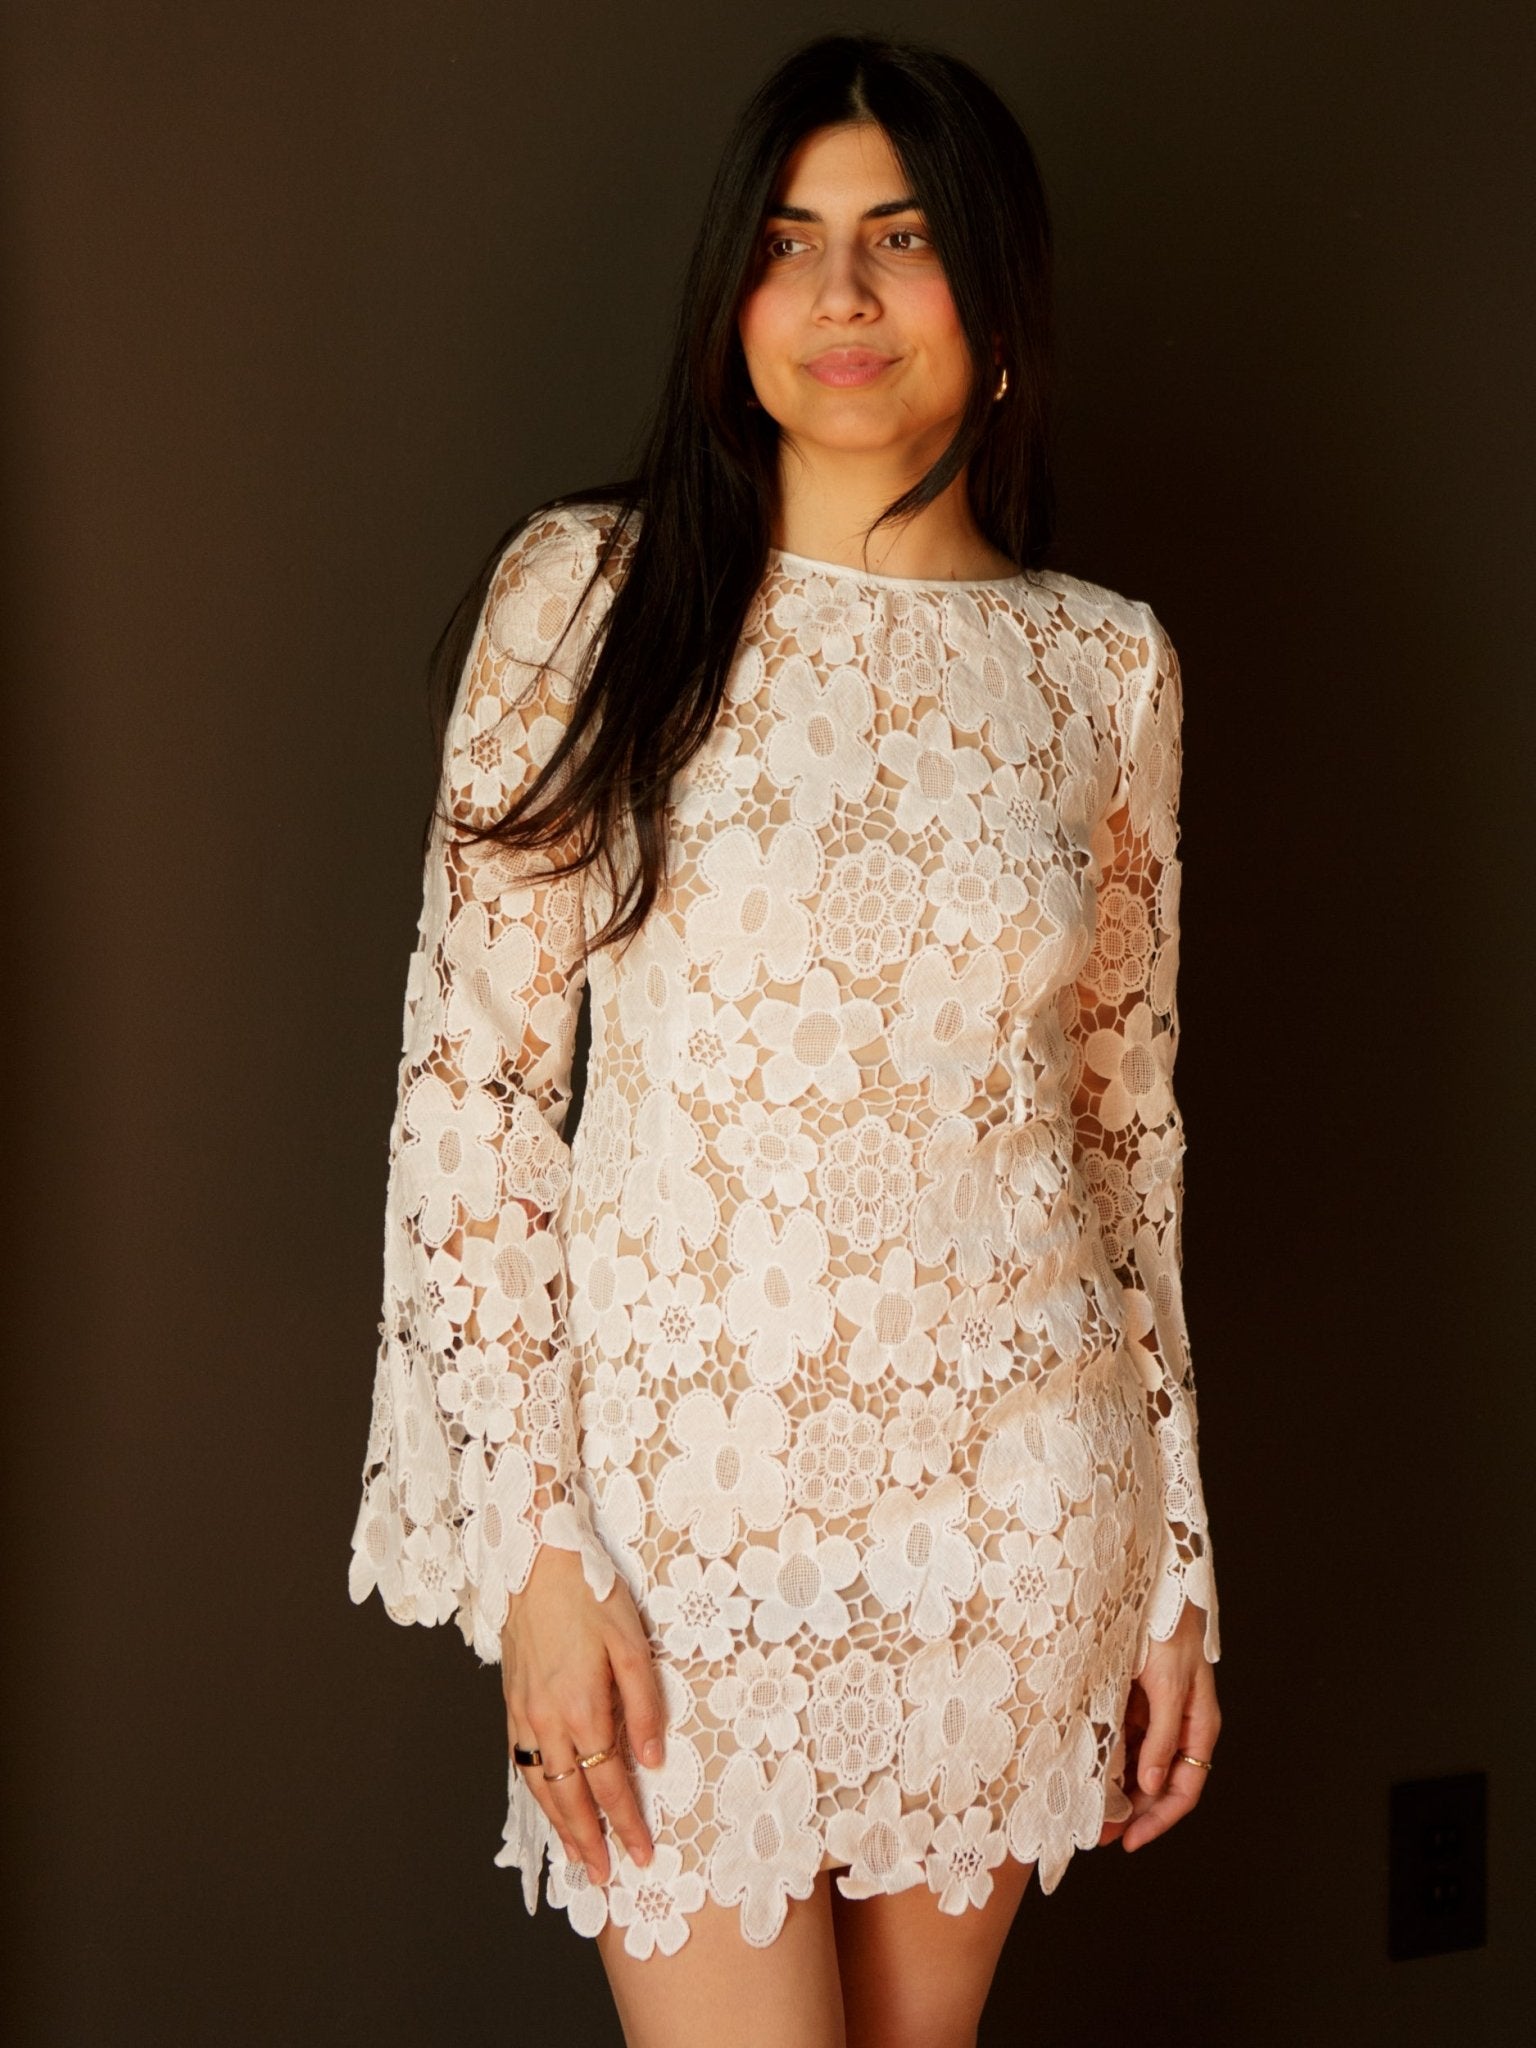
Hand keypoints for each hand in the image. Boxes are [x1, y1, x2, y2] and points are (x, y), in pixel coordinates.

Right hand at [501, 1543, 666, 1887]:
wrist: (536, 1559)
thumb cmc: (591, 1594)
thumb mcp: (633, 1642)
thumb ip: (645, 1706)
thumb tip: (652, 1761)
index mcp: (582, 1707)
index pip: (609, 1783)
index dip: (627, 1822)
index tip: (641, 1853)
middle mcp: (547, 1719)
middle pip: (569, 1797)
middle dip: (589, 1841)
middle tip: (605, 1876)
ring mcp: (523, 1712)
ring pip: (540, 1786)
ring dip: (559, 1826)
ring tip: (576, 1856)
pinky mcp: (511, 1700)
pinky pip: (520, 1761)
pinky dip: (534, 1792)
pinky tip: (546, 1802)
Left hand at [1100, 1599, 1219, 1853]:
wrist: (1154, 1586)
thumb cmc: (1169, 1631)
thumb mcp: (1167, 1686)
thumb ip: (1163, 1737)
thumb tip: (1154, 1786)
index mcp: (1198, 1726)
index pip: (1184, 1789)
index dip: (1159, 1819)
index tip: (1129, 1841)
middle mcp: (1179, 1725)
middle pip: (1159, 1783)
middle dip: (1133, 1811)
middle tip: (1099, 1833)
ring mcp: (1156, 1713)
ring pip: (1138, 1764)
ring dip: (1117, 1787)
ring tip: (1087, 1808)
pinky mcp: (1134, 1698)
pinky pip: (1122, 1737)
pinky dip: (1107, 1756)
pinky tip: (1086, 1768)